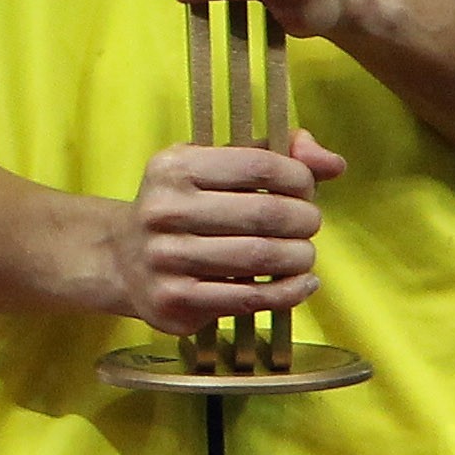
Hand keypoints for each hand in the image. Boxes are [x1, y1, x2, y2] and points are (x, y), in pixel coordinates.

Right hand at [102, 133, 347, 335]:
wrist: (121, 258)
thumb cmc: (183, 207)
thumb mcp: (213, 167)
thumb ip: (272, 155)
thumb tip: (333, 163)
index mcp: (174, 167)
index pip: (259, 166)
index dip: (299, 177)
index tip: (305, 189)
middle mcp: (165, 210)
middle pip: (266, 214)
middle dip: (305, 220)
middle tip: (308, 224)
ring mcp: (167, 257)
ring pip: (262, 257)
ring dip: (301, 257)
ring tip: (303, 254)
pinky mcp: (176, 299)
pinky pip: (251, 298)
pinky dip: (290, 292)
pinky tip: (301, 283)